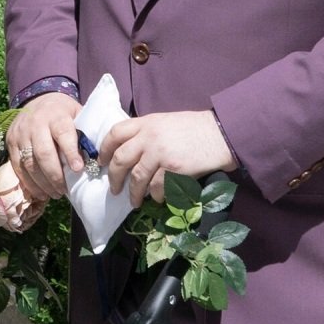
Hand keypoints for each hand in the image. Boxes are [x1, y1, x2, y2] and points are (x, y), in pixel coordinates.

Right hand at [7, 92, 81, 200]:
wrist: (38, 100)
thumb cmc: (63, 113)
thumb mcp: (77, 114)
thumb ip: (85, 133)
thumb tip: (95, 158)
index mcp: (56, 115)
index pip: (63, 134)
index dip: (70, 153)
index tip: (78, 169)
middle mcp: (35, 123)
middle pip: (43, 153)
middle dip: (55, 175)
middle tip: (64, 190)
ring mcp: (20, 134)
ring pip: (29, 163)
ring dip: (42, 183)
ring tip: (55, 194)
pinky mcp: (10, 143)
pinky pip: (18, 167)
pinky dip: (29, 183)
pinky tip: (41, 193)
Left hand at [97, 111, 235, 207]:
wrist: (220, 134)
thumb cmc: (195, 128)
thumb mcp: (166, 122)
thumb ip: (148, 132)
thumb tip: (132, 151)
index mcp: (146, 123)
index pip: (115, 133)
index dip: (105, 148)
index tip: (102, 161)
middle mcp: (149, 137)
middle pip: (121, 159)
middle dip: (114, 177)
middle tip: (114, 189)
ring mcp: (160, 153)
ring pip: (136, 177)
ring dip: (133, 193)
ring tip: (133, 202)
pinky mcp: (173, 168)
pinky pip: (156, 187)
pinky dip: (154, 196)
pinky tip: (157, 199)